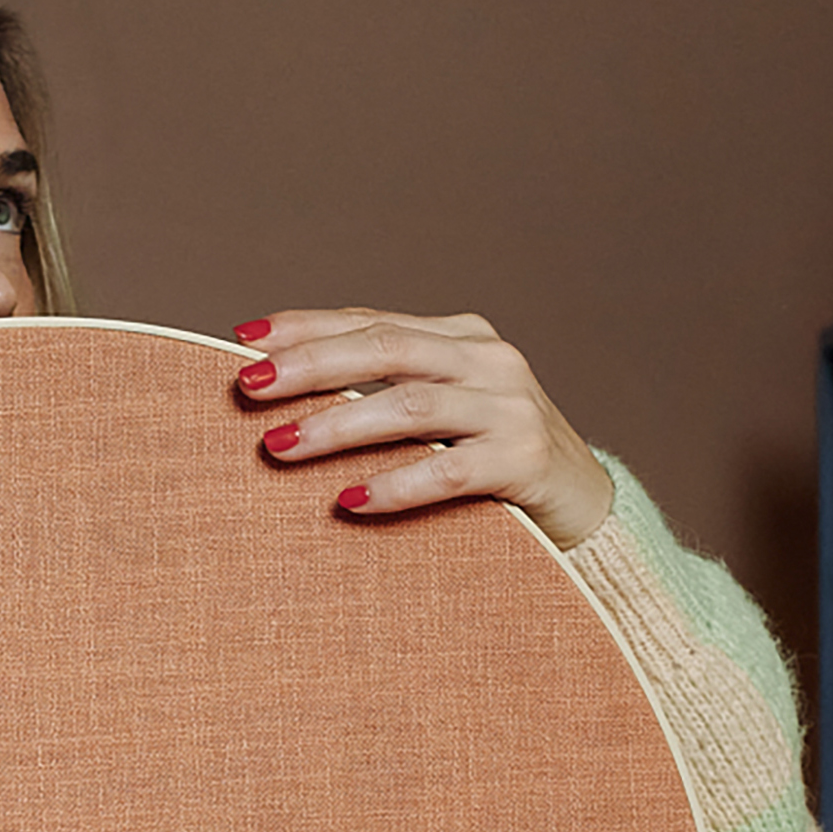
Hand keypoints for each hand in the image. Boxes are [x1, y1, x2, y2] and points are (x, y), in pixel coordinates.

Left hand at [232, 310, 616, 548]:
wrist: (588, 510)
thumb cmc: (493, 461)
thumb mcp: (443, 412)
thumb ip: (384, 391)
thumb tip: (281, 390)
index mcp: (462, 337)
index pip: (372, 321)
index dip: (307, 327)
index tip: (244, 340)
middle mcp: (490, 360)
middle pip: (386, 349)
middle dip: (311, 365)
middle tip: (249, 387)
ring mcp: (512, 408)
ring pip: (411, 405)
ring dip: (338, 426)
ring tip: (278, 446)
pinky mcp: (527, 461)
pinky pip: (450, 470)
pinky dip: (397, 484)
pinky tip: (349, 500)